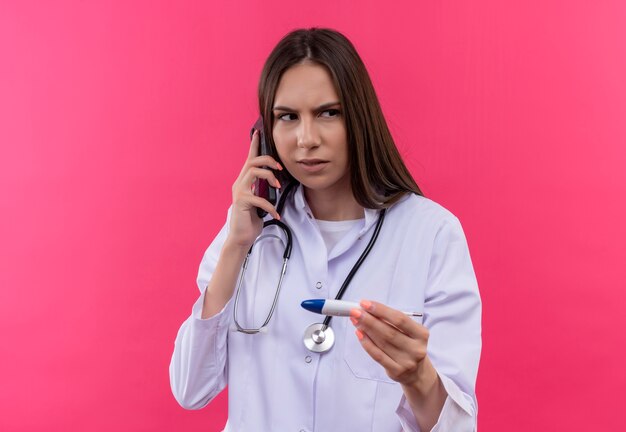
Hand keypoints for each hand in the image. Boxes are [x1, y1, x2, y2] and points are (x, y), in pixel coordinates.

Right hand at [227, 130, 282, 248]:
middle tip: (280, 169)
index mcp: (244, 181)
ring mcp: (240, 192)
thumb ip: (263, 189)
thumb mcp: (259, 200)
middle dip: (268, 160)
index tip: (258, 132)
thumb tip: (275, 181)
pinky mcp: (242, 202)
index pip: (249, 159)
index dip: (254, 145)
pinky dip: (270, 206)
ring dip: (269, 177)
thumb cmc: (251, 219)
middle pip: (253, 161)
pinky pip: (259, 198)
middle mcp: (240, 183)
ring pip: (254, 172)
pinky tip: (276, 215)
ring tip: (278, 187)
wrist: (241, 237)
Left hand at [349, 300, 431, 387]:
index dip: (381, 310)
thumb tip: (368, 310)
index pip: (400, 319)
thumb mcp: (408, 332)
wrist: (417, 371)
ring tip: (356, 320)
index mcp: (421, 334)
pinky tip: (360, 334)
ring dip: (366, 329)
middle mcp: (416, 349)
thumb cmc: (409, 345)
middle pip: (389, 331)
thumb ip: (391, 321)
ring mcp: (407, 362)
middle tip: (356, 311)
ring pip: (382, 343)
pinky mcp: (396, 371)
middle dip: (369, 319)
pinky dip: (367, 344)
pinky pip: (378, 355)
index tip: (366, 304)